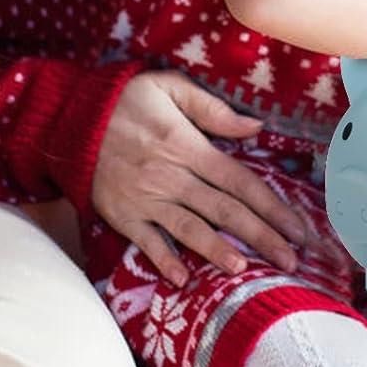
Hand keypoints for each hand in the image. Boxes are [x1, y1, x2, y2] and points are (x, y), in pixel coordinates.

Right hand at [90, 71, 309, 284]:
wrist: (68, 117)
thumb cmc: (124, 99)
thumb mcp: (169, 87)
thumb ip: (213, 109)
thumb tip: (256, 128)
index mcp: (186, 144)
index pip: (240, 180)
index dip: (272, 206)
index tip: (298, 229)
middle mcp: (169, 175)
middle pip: (224, 210)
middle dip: (261, 237)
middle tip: (290, 262)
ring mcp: (145, 198)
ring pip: (190, 229)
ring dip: (219, 252)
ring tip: (245, 271)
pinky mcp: (121, 213)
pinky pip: (146, 242)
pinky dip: (163, 261)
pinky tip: (183, 280)